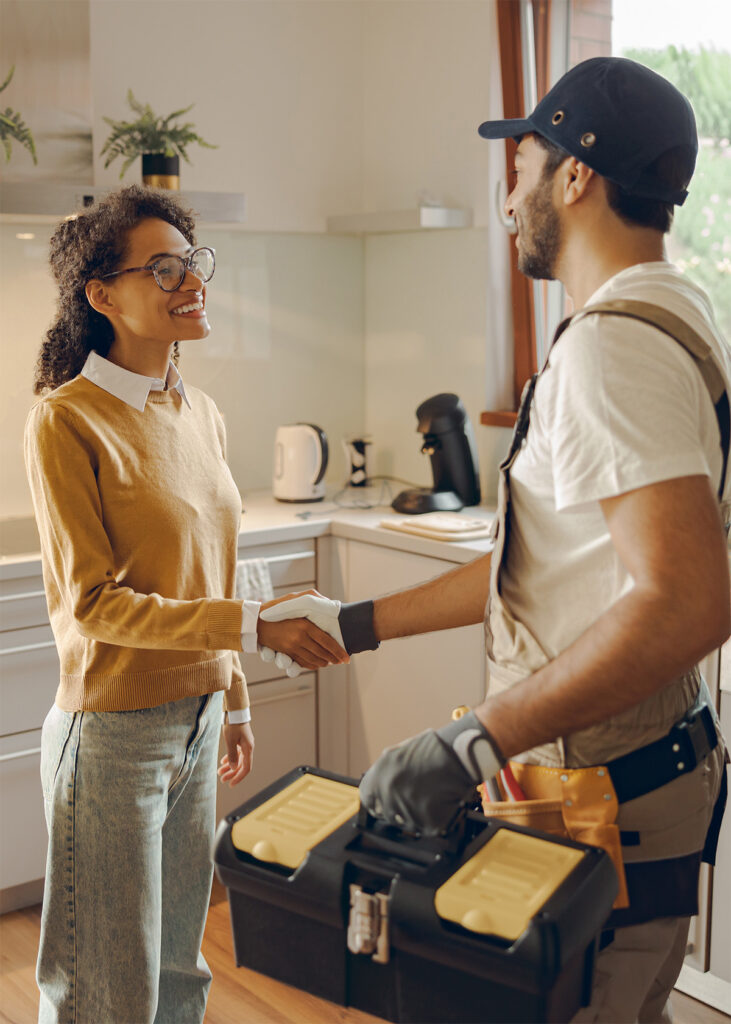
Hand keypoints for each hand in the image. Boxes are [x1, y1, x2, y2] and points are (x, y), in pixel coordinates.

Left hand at [218, 722, 253, 786]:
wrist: (235, 710)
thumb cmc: (232, 724)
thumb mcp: (230, 741)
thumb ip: (231, 755)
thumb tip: (232, 768)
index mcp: (248, 748)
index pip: (246, 768)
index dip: (238, 777)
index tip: (231, 784)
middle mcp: (248, 747)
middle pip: (241, 765)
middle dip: (232, 773)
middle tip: (222, 780)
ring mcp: (245, 744)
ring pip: (238, 759)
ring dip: (230, 766)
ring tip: (219, 772)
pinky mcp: (241, 740)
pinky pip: (237, 753)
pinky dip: (230, 758)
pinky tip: (223, 762)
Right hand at [259, 591, 378, 659]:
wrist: (256, 621)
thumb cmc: (278, 607)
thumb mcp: (294, 599)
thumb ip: (313, 598)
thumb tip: (330, 602)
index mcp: (305, 625)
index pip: (327, 642)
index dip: (338, 651)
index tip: (346, 656)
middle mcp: (299, 638)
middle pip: (322, 653)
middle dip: (334, 659)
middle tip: (342, 661)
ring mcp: (292, 647)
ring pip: (313, 660)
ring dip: (324, 663)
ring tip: (331, 662)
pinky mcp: (286, 653)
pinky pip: (303, 662)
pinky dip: (312, 665)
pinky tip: (318, 663)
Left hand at [358, 711, 503, 834]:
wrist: (461, 753)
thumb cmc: (435, 749)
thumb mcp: (400, 753)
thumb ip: (385, 773)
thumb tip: (378, 788)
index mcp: (380, 776)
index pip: (368, 798)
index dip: (377, 801)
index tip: (384, 803)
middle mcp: (389, 794)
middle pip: (388, 814)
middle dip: (400, 808)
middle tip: (417, 797)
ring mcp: (407, 810)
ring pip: (408, 823)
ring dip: (418, 814)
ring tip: (432, 795)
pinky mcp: (427, 822)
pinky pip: (427, 827)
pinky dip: (435, 818)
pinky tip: (441, 801)